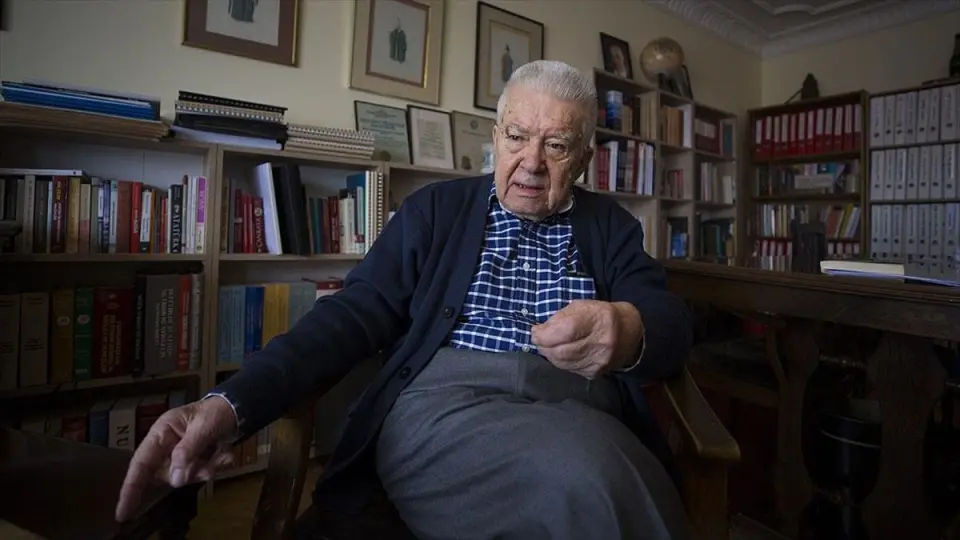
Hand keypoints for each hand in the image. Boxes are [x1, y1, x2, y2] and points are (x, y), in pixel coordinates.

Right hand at [115, 397, 237, 521]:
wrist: (236, 410)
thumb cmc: (215, 412)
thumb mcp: (204, 426)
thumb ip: (188, 450)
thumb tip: (175, 479)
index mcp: (162, 432)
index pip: (140, 464)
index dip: (130, 489)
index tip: (122, 513)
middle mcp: (166, 447)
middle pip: (166, 475)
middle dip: (190, 473)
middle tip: (209, 464)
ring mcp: (180, 457)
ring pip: (185, 478)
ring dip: (206, 469)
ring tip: (221, 452)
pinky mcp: (194, 463)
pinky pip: (200, 475)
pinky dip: (216, 466)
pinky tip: (225, 454)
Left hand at [530, 300, 642, 378]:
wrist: (628, 332)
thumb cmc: (600, 315)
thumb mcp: (583, 306)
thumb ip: (561, 317)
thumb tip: (539, 331)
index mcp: (600, 320)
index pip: (565, 331)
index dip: (544, 334)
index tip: (535, 331)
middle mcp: (602, 343)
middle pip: (561, 351)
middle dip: (543, 345)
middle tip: (539, 339)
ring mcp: (600, 361)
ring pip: (562, 363)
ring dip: (549, 354)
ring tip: (548, 345)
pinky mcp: (596, 373)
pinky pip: (569, 370)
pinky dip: (560, 362)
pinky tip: (560, 353)